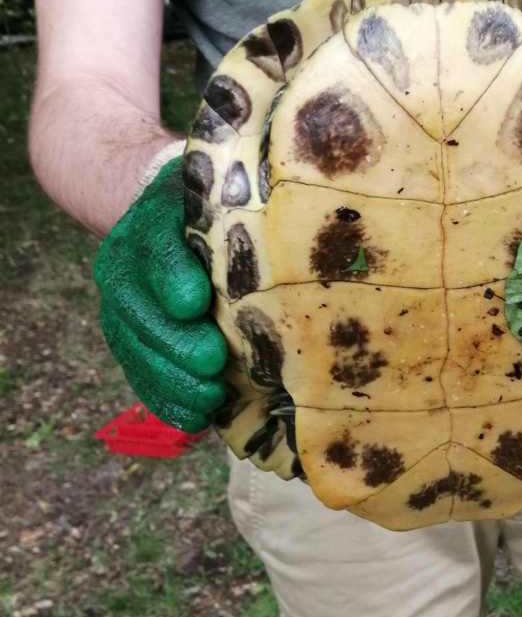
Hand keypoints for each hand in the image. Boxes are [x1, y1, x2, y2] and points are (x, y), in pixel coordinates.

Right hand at [93, 158, 227, 431]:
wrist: (178, 222)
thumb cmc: (223, 211)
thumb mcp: (231, 196)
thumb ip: (250, 211)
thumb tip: (303, 231)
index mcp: (152, 221)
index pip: (156, 244)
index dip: (172, 275)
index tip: (195, 302)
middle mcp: (126, 264)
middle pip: (137, 307)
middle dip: (175, 342)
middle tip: (213, 364)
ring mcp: (123, 307)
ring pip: (134, 347)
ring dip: (170, 379)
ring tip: (209, 400)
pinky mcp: (131, 342)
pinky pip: (138, 375)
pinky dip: (165, 400)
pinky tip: (196, 419)